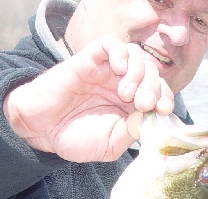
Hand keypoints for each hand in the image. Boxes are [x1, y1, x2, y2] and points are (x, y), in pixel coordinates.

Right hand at [3, 37, 173, 162]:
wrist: (40, 130)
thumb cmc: (74, 139)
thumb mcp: (111, 145)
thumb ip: (132, 132)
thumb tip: (152, 117)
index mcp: (130, 106)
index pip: (159, 93)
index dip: (166, 99)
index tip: (162, 111)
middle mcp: (121, 85)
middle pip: (152, 73)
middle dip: (155, 87)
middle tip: (144, 104)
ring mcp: (106, 71)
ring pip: (136, 56)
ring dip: (140, 73)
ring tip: (126, 94)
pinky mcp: (89, 60)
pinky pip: (111, 44)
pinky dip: (121, 52)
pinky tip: (119, 70)